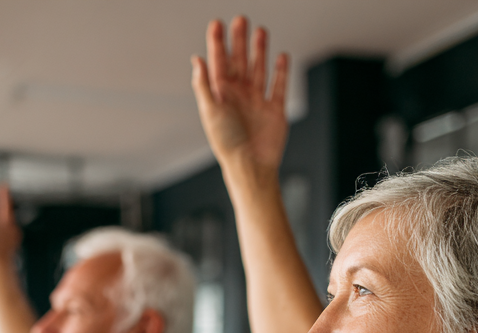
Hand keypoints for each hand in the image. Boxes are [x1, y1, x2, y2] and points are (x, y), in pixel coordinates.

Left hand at [192, 17, 288, 174]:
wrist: (251, 167)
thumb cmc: (227, 144)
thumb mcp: (209, 112)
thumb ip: (203, 85)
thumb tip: (197, 60)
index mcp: (222, 94)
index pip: (218, 62)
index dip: (217, 43)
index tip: (217, 24)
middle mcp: (239, 96)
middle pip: (239, 61)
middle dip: (239, 41)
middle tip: (240, 20)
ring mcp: (257, 102)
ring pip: (259, 69)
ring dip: (259, 51)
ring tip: (260, 32)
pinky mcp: (275, 111)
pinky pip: (279, 86)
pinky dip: (281, 72)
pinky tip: (281, 57)